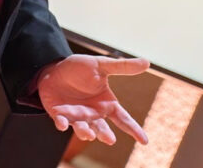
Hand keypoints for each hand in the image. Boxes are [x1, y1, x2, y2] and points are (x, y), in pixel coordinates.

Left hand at [36, 54, 150, 144]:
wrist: (55, 68)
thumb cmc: (80, 68)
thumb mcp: (102, 65)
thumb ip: (122, 66)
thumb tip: (147, 62)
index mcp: (106, 104)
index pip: (123, 118)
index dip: (133, 129)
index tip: (144, 141)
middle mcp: (93, 113)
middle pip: (102, 128)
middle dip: (105, 135)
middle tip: (110, 139)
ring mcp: (76, 116)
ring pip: (83, 129)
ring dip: (85, 132)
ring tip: (88, 134)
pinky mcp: (60, 115)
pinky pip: (62, 122)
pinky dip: (62, 124)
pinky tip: (62, 124)